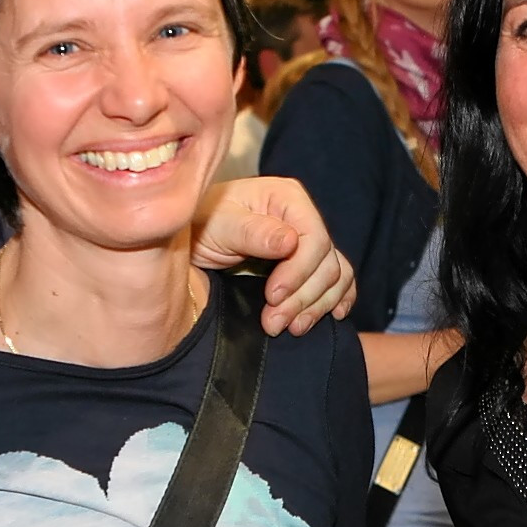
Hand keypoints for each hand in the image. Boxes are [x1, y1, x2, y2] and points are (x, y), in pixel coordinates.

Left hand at [191, 177, 357, 334]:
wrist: (189, 243)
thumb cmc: (199, 226)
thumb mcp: (217, 226)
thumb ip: (251, 232)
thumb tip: (291, 242)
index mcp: (287, 198)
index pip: (314, 238)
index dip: (299, 272)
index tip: (272, 297)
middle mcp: (303, 217)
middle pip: (326, 262)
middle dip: (303, 297)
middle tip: (274, 323)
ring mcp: (307, 242)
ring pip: (335, 276)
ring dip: (317, 306)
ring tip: (292, 328)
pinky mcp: (307, 265)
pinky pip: (337, 281)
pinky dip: (336, 299)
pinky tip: (333, 315)